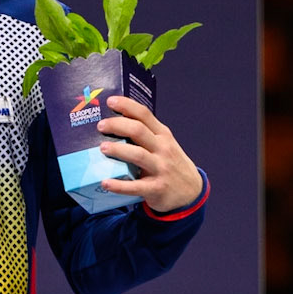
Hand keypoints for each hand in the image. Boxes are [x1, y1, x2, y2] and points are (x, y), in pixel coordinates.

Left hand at [98, 96, 203, 214]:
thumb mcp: (165, 145)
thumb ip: (146, 135)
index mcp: (162, 135)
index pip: (144, 115)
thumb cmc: (171, 165)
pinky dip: (119, 185)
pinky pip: (135, 187)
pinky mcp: (156, 189)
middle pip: (138, 131)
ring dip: (118, 150)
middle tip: (101, 126)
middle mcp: (163, 149)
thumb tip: (115, 125)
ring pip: (138, 155)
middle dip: (118, 125)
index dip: (127, 106)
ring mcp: (161, 169)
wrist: (191, 192)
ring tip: (103, 148)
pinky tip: (105, 182)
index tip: (110, 101)